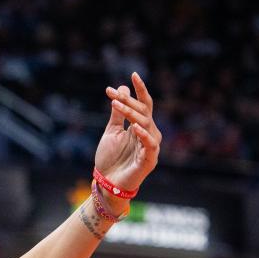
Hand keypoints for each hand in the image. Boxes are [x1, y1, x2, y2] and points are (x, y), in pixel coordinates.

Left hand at [93, 72, 160, 195]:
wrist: (107, 183)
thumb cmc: (110, 158)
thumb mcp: (111, 131)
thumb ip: (117, 113)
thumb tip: (121, 89)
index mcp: (141, 126)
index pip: (144, 104)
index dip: (140, 89)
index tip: (132, 74)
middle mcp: (149, 133)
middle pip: (143, 112)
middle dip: (128, 101)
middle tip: (113, 94)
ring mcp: (151, 146)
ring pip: (146, 124)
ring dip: (131, 113)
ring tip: (117, 104)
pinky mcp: (150, 159)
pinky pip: (150, 144)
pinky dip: (144, 135)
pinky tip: (135, 127)